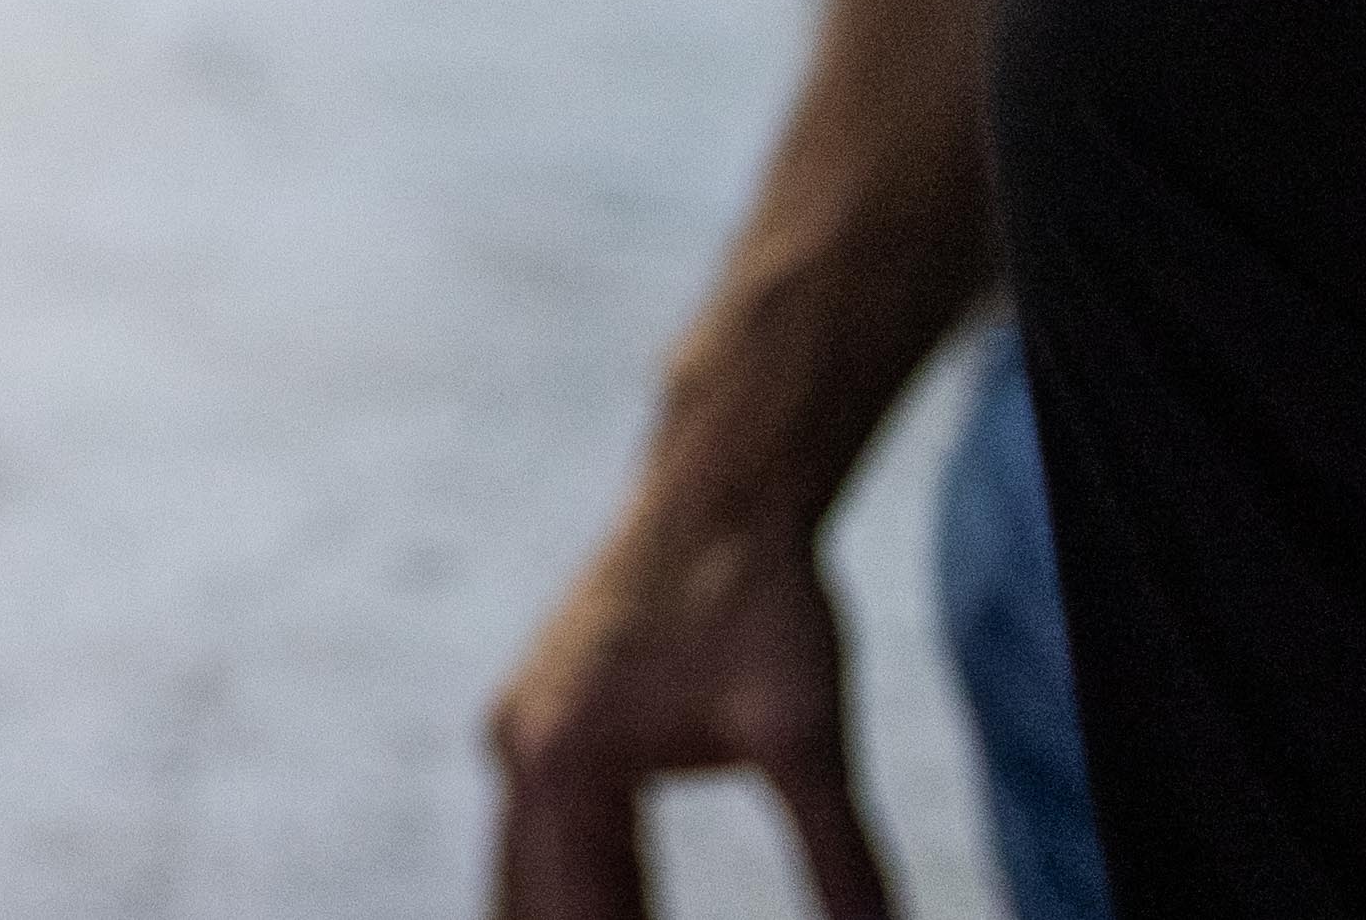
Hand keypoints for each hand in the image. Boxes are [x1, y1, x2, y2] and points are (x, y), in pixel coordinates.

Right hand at [484, 498, 895, 919]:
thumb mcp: (809, 741)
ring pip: (527, 878)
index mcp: (564, 766)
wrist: (724, 488)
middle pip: (526, 909)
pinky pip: (549, 837)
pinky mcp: (548, 720)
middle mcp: (521, 752)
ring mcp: (524, 732)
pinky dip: (581, 895)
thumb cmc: (765, 601)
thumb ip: (845, 865)